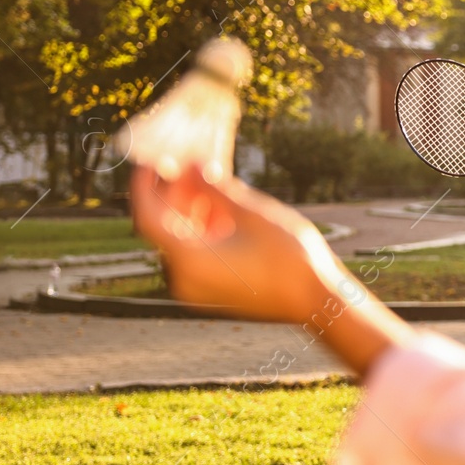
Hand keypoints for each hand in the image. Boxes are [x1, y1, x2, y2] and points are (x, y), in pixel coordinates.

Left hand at [131, 164, 341, 323]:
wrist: (318, 302)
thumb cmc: (291, 259)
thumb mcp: (253, 214)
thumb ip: (216, 188)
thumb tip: (192, 165)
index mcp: (190, 261)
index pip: (149, 216)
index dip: (146, 186)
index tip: (154, 162)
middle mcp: (184, 280)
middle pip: (166, 229)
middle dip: (177, 196)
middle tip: (194, 168)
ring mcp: (197, 290)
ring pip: (181, 242)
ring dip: (192, 213)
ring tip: (216, 189)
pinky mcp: (211, 294)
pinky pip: (195, 258)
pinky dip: (203, 234)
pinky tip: (226, 216)